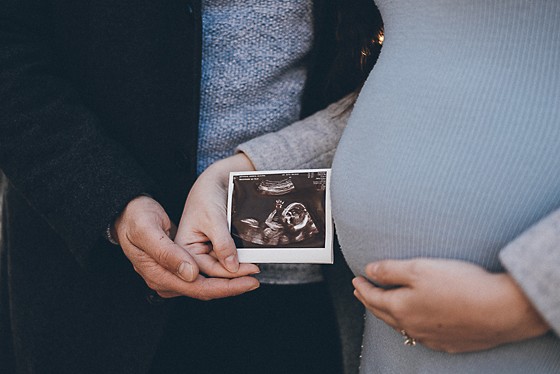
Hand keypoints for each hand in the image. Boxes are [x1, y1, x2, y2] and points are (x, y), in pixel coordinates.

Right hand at [114, 195, 258, 299]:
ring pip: (206, 284)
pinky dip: (219, 271)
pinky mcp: (178, 267)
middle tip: (256, 278)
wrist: (126, 211)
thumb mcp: (148, 230)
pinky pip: (203, 275)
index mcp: (159, 275)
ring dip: (228, 279)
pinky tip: (234, 265)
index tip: (249, 279)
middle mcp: (166, 281)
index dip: (227, 286)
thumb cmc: (135, 218)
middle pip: (206, 290)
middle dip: (233, 285)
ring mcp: (172, 275)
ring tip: (250, 271)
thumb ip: (169, 253)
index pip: (199, 288)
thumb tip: (192, 274)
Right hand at [175, 153, 256, 274]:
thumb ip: (222, 243)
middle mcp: (190, 255)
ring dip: (237, 272)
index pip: (206, 269)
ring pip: (220, 271)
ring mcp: (202, 253)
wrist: (214, 182)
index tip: (250, 271)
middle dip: (234, 279)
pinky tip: (249, 261)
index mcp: (182, 249)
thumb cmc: (206, 195)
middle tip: (254, 279)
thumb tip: (232, 266)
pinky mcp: (213, 250)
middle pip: (213, 276)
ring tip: (254, 269)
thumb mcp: (213, 218)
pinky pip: (225, 262)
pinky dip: (237, 263)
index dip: (229, 275)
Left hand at [352, 258, 549, 352]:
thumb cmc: (461, 286)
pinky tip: (414, 323)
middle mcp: (412, 326)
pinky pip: (420, 335)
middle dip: (370, 301)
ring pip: (401, 326)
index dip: (362, 287)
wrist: (500, 310)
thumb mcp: (419, 268)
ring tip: (383, 306)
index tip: (356, 280)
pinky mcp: (449, 342)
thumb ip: (390, 270)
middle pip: (383, 313)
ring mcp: (430, 337)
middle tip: (362, 293)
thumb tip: (369, 271)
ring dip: (388, 314)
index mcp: (401, 307)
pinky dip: (410, 325)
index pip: (373, 297)